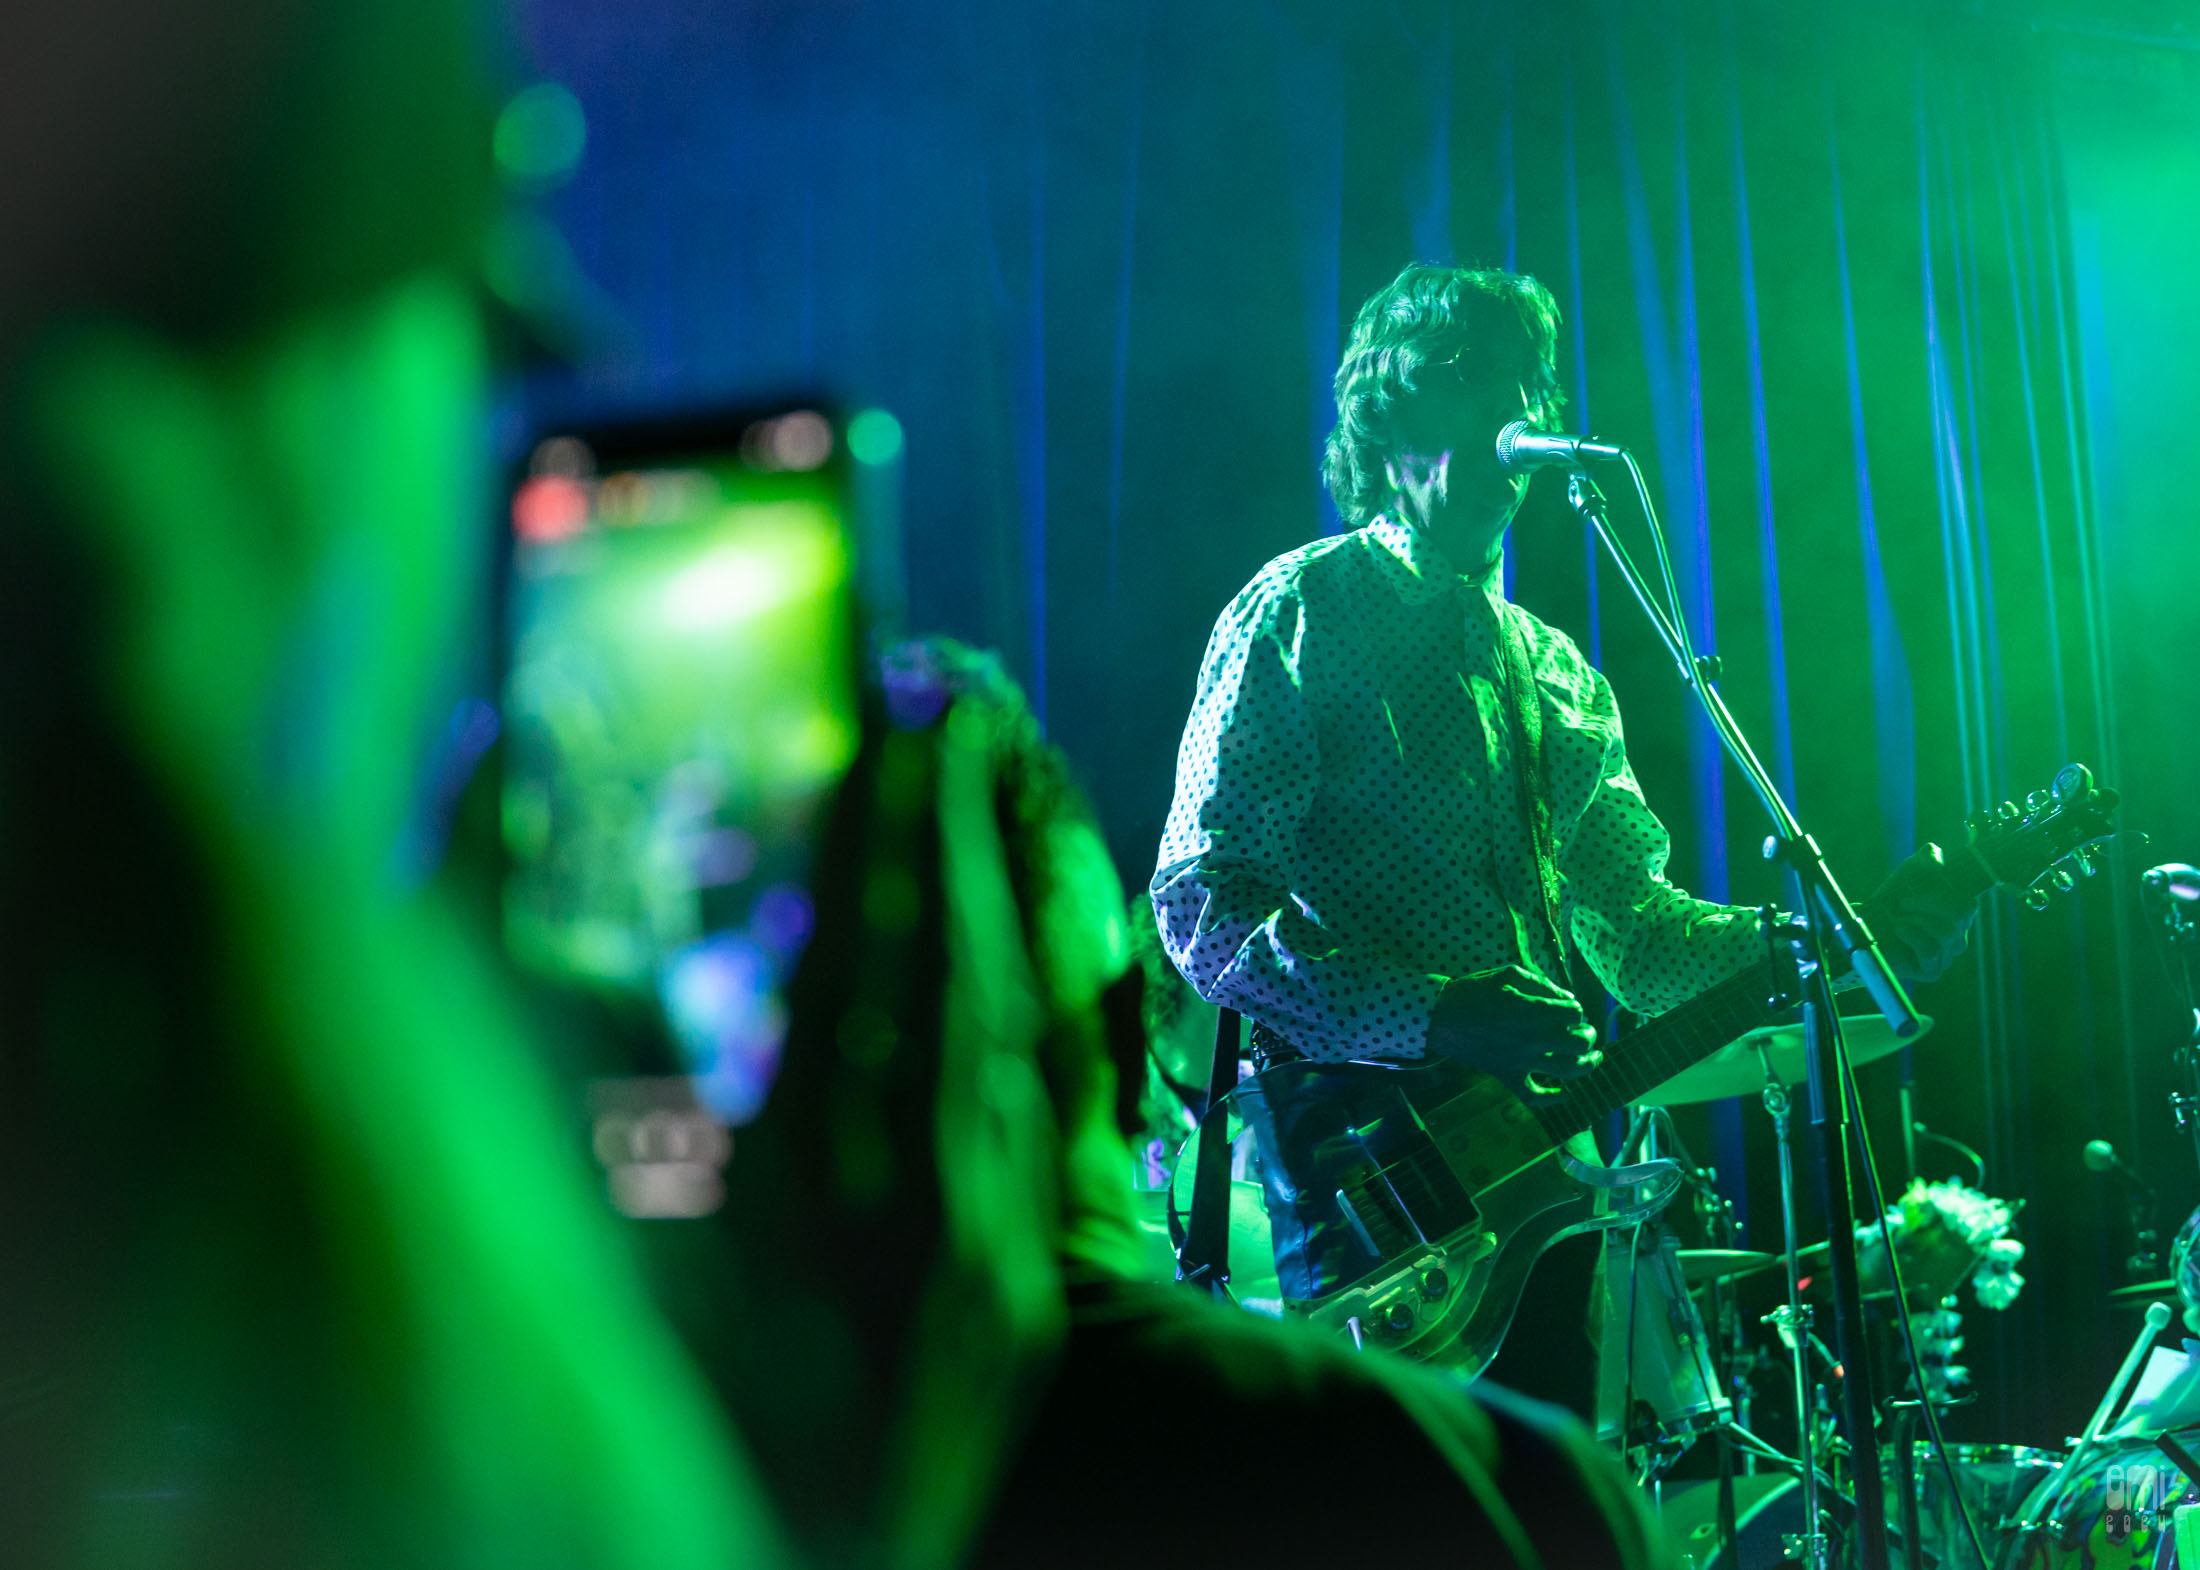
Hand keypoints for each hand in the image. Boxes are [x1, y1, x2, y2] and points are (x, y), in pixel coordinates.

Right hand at [1425, 965, 1600, 1095]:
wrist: (1442, 1017)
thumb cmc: (1474, 991)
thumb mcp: (1508, 974)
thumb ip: (1542, 984)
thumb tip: (1566, 997)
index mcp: (1533, 1010)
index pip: (1575, 1013)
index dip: (1575, 1008)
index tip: (1567, 1007)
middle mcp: (1532, 1038)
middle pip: (1579, 1042)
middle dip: (1587, 1035)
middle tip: (1584, 1031)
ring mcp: (1521, 1061)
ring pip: (1568, 1070)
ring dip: (1587, 1064)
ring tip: (1594, 1058)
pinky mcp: (1508, 1076)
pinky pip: (1534, 1096)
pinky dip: (1552, 1098)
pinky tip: (1564, 1094)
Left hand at [1860, 842, 1976, 983]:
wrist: (1866, 926)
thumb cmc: (1893, 898)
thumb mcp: (1911, 870)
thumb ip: (1927, 856)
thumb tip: (1934, 857)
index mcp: (1959, 914)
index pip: (1968, 904)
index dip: (1944, 894)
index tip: (1919, 887)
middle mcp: (1958, 935)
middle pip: (1960, 916)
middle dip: (1928, 903)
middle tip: (1904, 902)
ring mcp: (1947, 955)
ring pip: (1946, 933)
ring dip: (1917, 920)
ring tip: (1900, 918)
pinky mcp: (1931, 970)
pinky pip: (1930, 951)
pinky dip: (1911, 936)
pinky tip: (1899, 930)